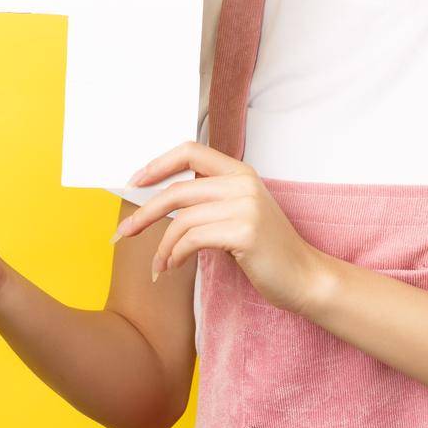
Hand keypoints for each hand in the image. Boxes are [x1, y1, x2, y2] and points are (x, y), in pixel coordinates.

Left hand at [112, 141, 333, 314]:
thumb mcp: (240, 214)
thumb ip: (210, 200)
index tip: (133, 183)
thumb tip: (160, 202)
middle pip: (178, 190)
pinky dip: (174, 255)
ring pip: (182, 219)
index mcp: (241, 172)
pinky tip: (171, 267)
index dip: (158, 164)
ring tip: (158, 265)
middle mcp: (243, 183)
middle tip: (123, 233)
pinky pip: (192, 240)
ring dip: (162, 246)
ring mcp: (246, 206)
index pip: (191, 151)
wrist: (304, 276)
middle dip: (144, 213)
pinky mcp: (244, 232)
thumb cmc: (267, 250)